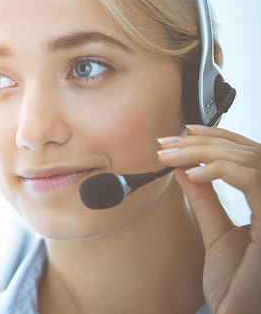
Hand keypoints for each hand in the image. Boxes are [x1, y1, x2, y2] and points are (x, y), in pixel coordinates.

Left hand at [157, 124, 260, 313]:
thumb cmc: (236, 285)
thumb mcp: (217, 232)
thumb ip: (205, 199)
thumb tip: (184, 167)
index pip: (250, 155)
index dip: (217, 137)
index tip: (182, 132)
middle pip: (248, 152)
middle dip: (201, 142)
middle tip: (166, 145)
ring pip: (250, 159)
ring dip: (203, 152)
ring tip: (170, 157)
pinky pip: (254, 180)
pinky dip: (220, 169)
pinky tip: (192, 174)